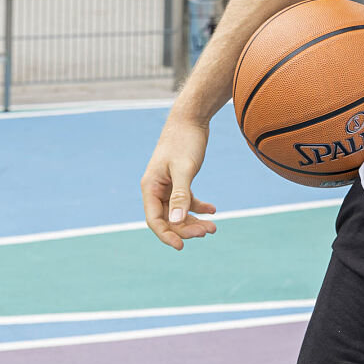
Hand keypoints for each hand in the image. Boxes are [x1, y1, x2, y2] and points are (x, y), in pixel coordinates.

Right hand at [141, 115, 216, 250]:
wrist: (191, 117)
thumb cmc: (184, 140)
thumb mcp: (184, 168)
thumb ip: (180, 195)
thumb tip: (176, 222)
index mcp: (150, 186)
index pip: (154, 220)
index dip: (167, 235)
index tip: (182, 246)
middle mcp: (156, 188)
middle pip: (169, 218)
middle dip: (187, 228)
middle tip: (208, 231)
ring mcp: (168, 184)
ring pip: (179, 211)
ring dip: (194, 220)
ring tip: (214, 227)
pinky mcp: (180, 179)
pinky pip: (187, 199)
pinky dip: (198, 206)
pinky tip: (212, 210)